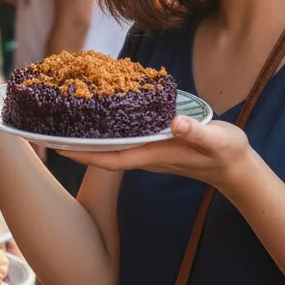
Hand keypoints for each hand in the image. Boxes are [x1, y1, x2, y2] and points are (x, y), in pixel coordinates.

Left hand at [59, 117, 254, 196]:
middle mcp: (146, 155)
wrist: (237, 168)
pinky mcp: (155, 145)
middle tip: (48, 130)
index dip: (83, 153)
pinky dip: (108, 129)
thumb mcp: (217, 140)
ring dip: (89, 137)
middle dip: (76, 145)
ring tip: (65, 121)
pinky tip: (100, 116)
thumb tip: (176, 123)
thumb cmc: (227, 153)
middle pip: (103, 153)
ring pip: (112, 146)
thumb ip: (197, 132)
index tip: (58, 147)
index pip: (110, 158)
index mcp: (154, 154)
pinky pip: (124, 139)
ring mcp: (149, 152)